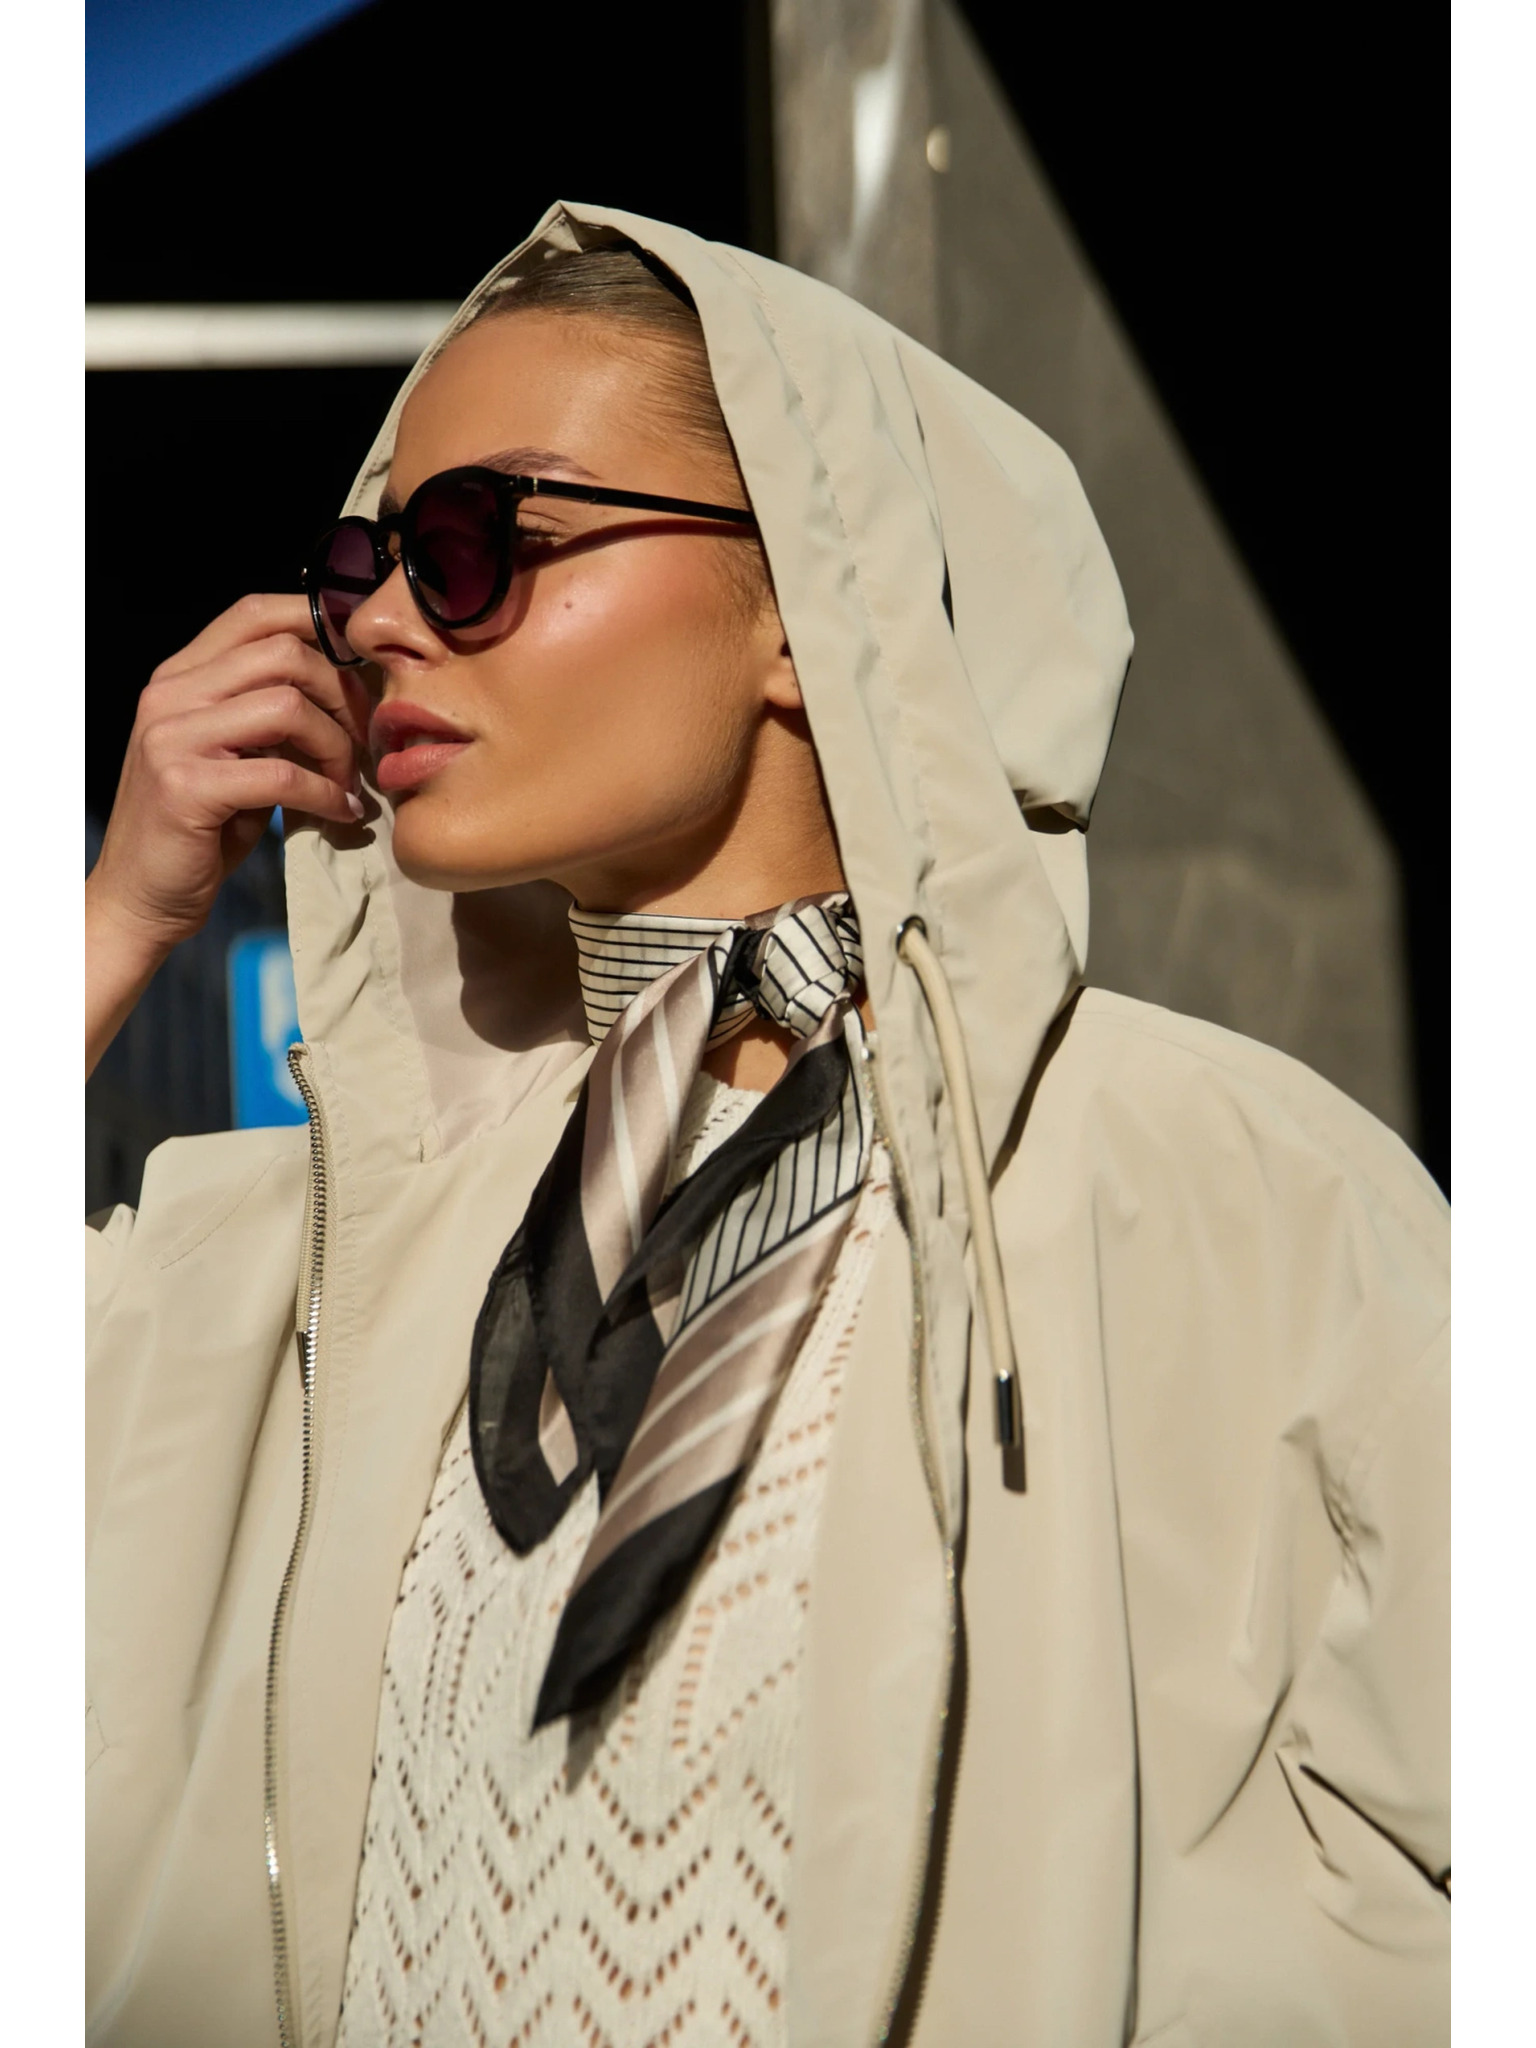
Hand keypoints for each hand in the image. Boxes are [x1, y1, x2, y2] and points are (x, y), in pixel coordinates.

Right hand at [86, 594, 370, 1076]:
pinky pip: (283, 774)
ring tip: (349, 782)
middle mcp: (169, 695)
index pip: (255, 614)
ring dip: (337, 746)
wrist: (140, 897)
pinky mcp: (186, 787)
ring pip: (288, 707)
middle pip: (284, 654)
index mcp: (179, 677)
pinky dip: (326, 793)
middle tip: (364, 740)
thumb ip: (270, 713)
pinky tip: (340, 813)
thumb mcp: (234, 754)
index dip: (319, 626)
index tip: (362, 666)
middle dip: (342, 695)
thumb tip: (350, 687)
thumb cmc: (200, 827)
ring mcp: (171, 738)